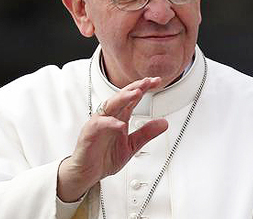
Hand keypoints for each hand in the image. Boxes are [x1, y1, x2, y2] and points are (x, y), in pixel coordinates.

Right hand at [57, 77, 168, 201]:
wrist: (88, 172)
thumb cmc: (105, 157)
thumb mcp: (132, 145)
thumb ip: (146, 133)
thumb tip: (164, 123)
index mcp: (120, 117)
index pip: (132, 98)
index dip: (144, 88)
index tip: (157, 81)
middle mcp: (110, 117)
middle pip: (122, 96)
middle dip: (135, 87)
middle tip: (148, 81)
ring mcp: (99, 123)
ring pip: (111, 105)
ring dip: (123, 98)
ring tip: (136, 93)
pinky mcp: (89, 133)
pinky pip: (100, 124)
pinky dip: (110, 123)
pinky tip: (120, 123)